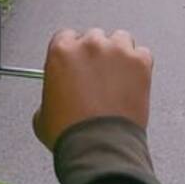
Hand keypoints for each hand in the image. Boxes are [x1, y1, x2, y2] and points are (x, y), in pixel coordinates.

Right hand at [33, 28, 152, 149]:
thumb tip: (56, 96)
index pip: (66, 37)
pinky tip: (132, 82)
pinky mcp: (140, 62)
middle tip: (97, 75)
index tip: (77, 62)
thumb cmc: (71, 133)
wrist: (98, 147)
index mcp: (62, 52)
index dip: (72, 51)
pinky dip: (139, 65)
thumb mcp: (42, 113)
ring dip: (118, 53)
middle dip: (96, 54)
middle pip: (95, 37)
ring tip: (117, 77)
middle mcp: (90, 45)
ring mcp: (117, 51)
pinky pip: (142, 54)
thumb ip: (50, 93)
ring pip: (120, 39)